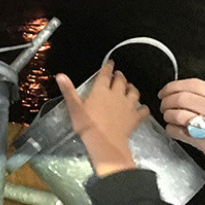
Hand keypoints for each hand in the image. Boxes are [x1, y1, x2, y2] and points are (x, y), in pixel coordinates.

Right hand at [56, 61, 148, 176]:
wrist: (105, 142)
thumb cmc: (87, 125)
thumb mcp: (74, 107)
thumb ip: (68, 90)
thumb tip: (60, 75)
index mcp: (101, 90)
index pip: (105, 74)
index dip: (108, 67)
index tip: (110, 63)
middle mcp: (116, 94)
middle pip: (121, 81)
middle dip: (120, 76)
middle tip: (119, 74)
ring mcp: (128, 105)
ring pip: (134, 92)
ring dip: (132, 88)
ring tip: (130, 87)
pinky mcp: (135, 117)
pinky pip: (143, 110)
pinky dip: (143, 108)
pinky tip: (142, 108)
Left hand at [158, 78, 204, 181]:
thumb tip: (185, 93)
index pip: (194, 84)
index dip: (173, 86)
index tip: (165, 91)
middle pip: (182, 97)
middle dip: (167, 101)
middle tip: (164, 106)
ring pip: (178, 113)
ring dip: (167, 115)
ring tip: (168, 118)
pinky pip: (179, 132)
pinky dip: (170, 129)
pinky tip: (173, 129)